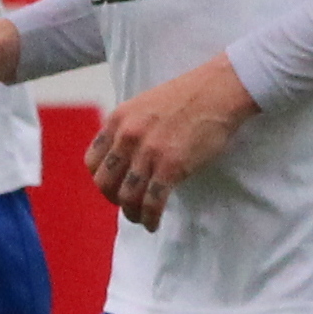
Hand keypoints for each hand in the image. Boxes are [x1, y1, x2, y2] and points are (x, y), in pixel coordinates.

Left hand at [86, 57, 256, 231]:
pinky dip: (150, 218)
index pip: (92, 161)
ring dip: (132, 213)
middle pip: (104, 183)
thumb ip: (129, 128)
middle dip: (113, 200)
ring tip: (141, 218)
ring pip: (127, 196)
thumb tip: (126, 157)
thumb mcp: (144, 105)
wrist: (220, 90)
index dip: (101, 179)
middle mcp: (127, 136)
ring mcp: (149, 152)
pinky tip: (154, 224)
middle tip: (127, 205)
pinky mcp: (172, 166)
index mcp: (118, 119)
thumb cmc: (188, 96)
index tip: (113, 186)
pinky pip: (152, 202)